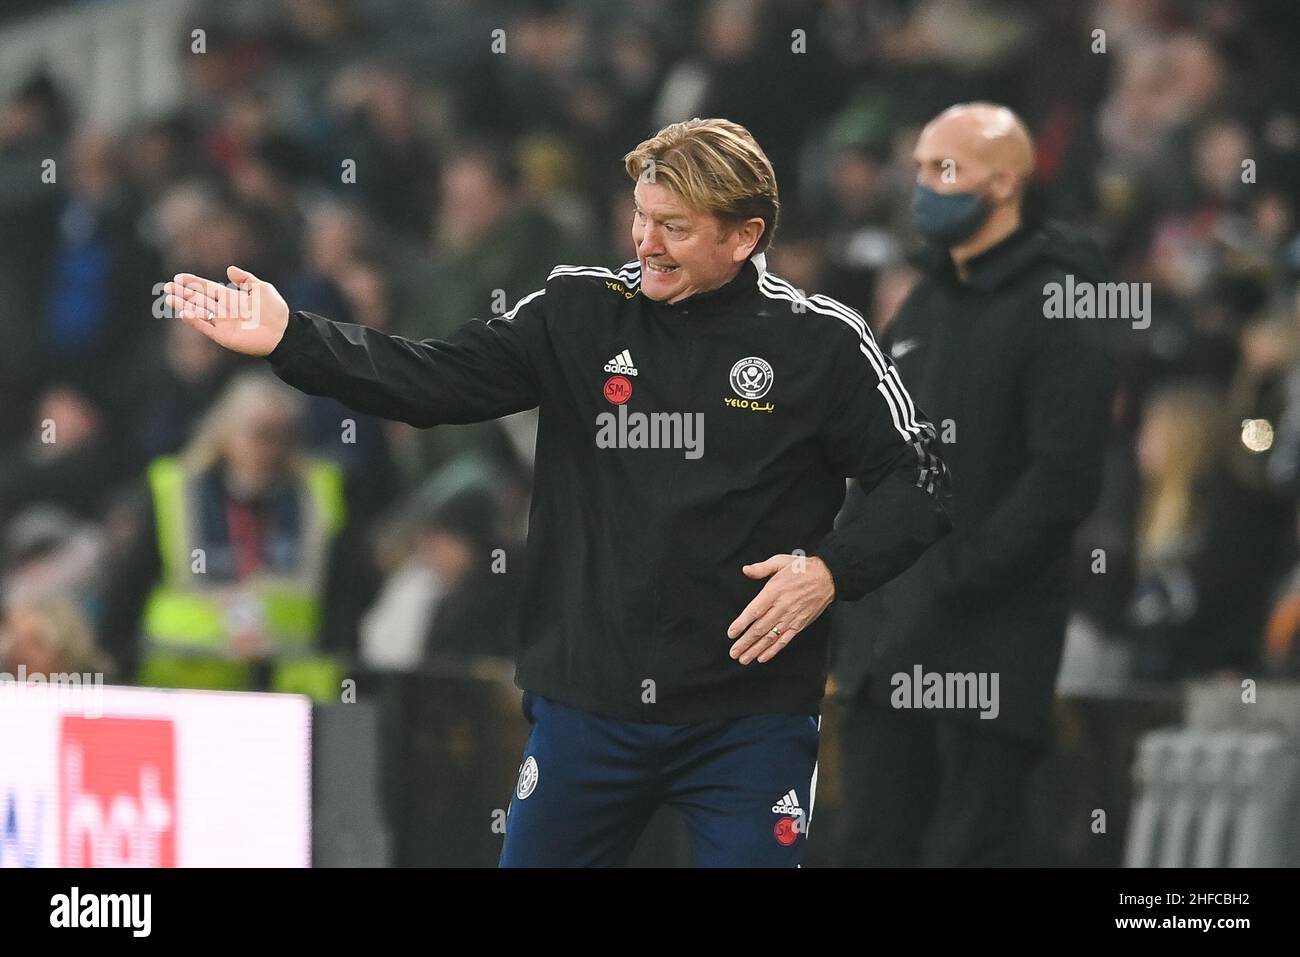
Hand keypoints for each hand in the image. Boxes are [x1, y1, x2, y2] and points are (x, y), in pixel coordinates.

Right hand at [164, 265, 289, 356]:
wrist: (283, 333)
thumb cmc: (275, 311)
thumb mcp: (262, 289)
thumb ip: (246, 279)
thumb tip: (229, 269)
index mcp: (231, 297)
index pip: (208, 288)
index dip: (194, 282)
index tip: (179, 277)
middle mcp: (224, 310)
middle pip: (199, 299)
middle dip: (184, 293)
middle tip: (167, 286)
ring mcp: (222, 323)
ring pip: (199, 312)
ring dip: (184, 305)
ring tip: (170, 298)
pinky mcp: (223, 336)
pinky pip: (206, 327)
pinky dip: (195, 320)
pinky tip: (183, 313)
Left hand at [726, 554, 835, 663]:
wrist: (827, 577)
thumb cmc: (802, 569)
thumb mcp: (780, 561)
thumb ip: (761, 568)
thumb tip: (746, 570)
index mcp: (774, 591)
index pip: (755, 611)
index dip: (742, 624)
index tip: (731, 633)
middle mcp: (782, 607)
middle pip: (760, 628)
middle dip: (745, 642)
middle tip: (733, 652)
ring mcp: (791, 618)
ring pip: (770, 637)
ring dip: (756, 650)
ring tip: (743, 659)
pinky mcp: (799, 624)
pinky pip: (784, 640)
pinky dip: (773, 650)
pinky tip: (762, 657)